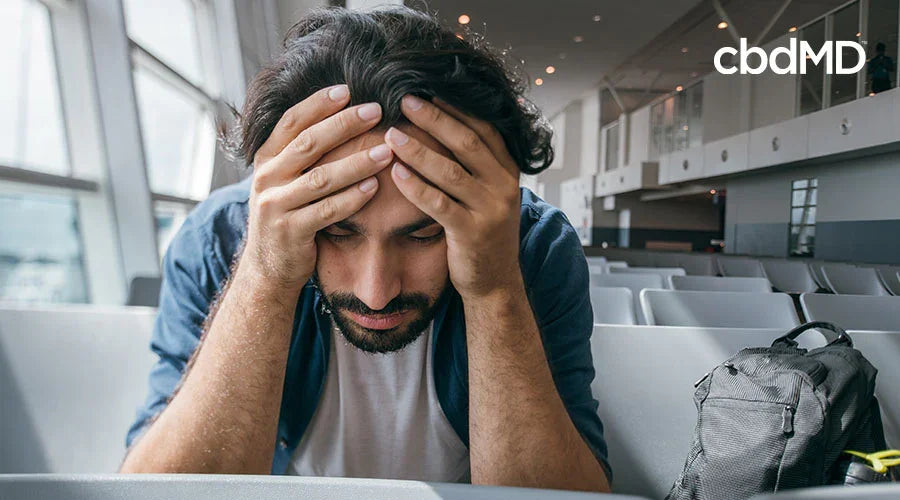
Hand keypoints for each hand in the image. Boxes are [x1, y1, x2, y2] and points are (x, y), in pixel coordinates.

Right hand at [241, 85, 391, 291]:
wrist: (268, 268)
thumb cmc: (288, 217)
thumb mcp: (284, 181)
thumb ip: (301, 154)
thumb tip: (340, 112)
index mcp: (266, 159)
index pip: (291, 122)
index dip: (318, 104)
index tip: (348, 89)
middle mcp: (267, 178)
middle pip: (308, 143)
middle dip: (344, 124)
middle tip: (376, 111)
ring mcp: (275, 205)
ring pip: (321, 177)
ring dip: (357, 162)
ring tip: (387, 150)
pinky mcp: (290, 232)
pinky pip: (326, 211)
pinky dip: (352, 198)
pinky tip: (374, 187)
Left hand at [384, 95, 521, 299]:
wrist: (495, 282)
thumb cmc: (483, 233)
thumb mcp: (490, 194)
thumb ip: (477, 165)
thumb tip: (446, 125)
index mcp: (508, 171)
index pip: (484, 129)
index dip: (457, 109)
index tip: (429, 91)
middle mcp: (504, 187)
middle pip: (467, 143)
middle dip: (434, 119)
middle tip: (405, 100)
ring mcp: (490, 210)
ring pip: (451, 171)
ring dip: (418, 150)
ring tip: (391, 134)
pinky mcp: (471, 233)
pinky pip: (439, 204)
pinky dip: (415, 186)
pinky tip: (395, 172)